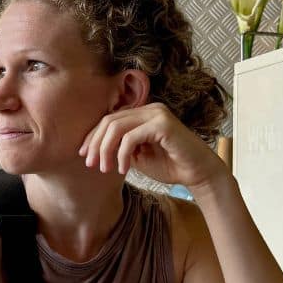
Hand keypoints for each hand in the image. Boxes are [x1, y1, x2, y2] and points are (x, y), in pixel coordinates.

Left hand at [78, 102, 225, 191]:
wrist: (198, 174)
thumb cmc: (169, 165)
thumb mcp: (137, 156)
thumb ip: (119, 147)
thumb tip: (93, 148)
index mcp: (142, 113)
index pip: (109, 119)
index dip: (93, 137)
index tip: (84, 155)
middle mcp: (149, 109)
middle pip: (109, 121)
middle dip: (95, 143)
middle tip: (90, 164)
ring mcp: (157, 113)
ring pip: (117, 127)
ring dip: (106, 149)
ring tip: (104, 168)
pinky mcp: (163, 124)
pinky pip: (131, 137)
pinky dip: (122, 154)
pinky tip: (122, 168)